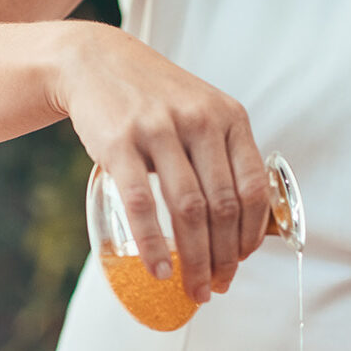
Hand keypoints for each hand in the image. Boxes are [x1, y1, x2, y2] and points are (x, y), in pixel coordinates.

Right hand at [52, 22, 270, 302]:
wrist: (96, 61)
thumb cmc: (159, 103)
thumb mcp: (206, 115)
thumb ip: (227, 160)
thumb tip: (245, 231)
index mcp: (231, 119)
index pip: (254, 190)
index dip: (252, 235)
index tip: (242, 262)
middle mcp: (200, 121)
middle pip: (223, 208)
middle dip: (225, 259)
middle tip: (219, 286)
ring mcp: (159, 129)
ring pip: (189, 211)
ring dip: (196, 260)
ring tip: (195, 289)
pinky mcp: (120, 141)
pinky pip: (142, 204)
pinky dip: (154, 245)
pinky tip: (161, 270)